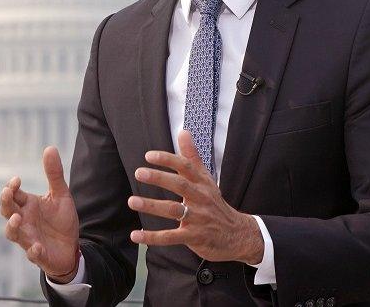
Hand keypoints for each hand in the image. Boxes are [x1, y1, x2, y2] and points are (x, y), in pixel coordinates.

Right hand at [0, 146, 80, 282]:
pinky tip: (38, 246)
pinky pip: (33, 254)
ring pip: (13, 234)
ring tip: (17, 218)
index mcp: (27, 206)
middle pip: (7, 212)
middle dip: (5, 203)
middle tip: (8, 193)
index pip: (12, 195)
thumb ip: (54, 174)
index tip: (16, 180)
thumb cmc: (60, 220)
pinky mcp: (39, 255)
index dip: (11, 187)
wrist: (71, 247)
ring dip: (13, 227)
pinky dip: (33, 251)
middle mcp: (24, 221)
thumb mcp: (61, 195)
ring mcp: (29, 238)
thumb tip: (50, 147)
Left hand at [128, 130, 263, 264]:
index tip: (149, 156)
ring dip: (152, 206)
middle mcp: (201, 198)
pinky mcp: (194, 237)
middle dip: (159, 178)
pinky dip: (153, 237)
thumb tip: (183, 132)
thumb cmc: (215, 203)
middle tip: (139, 172)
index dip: (168, 160)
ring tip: (132, 200)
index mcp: (202, 183)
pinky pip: (171, 237)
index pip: (186, 167)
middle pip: (180, 185)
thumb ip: (192, 156)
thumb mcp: (206, 179)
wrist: (237, 234)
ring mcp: (198, 218)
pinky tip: (135, 235)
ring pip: (173, 210)